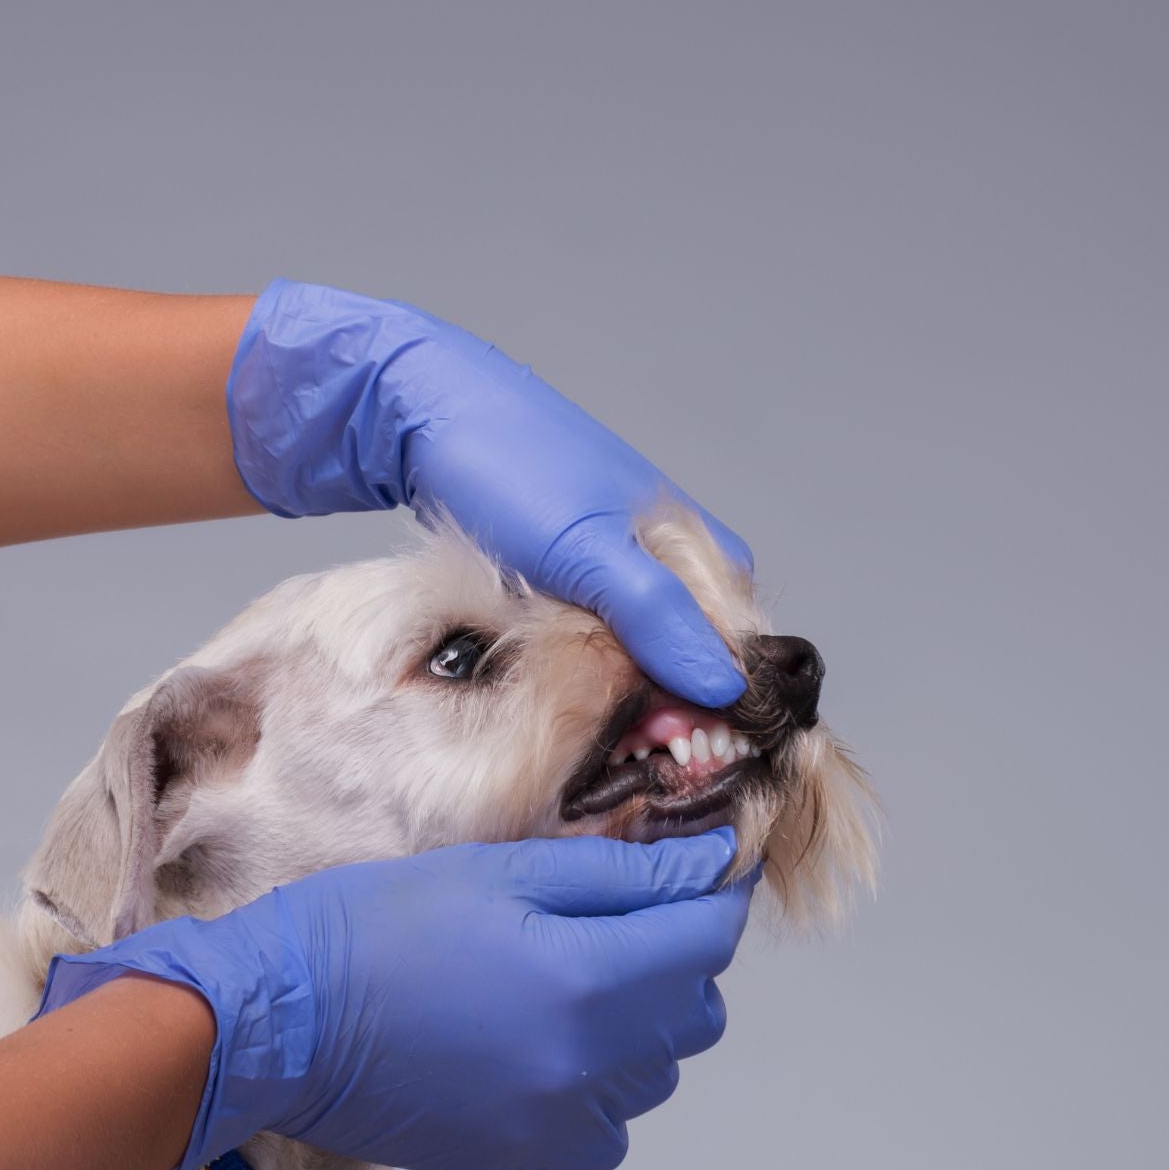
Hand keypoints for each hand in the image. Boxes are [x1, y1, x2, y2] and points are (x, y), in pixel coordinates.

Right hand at [36, 829, 756, 1169]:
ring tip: (566, 984)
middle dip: (677, 957)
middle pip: (696, 1011)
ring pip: (657, 1073)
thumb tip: (708, 868)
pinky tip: (544, 1050)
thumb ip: (616, 872)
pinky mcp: (525, 1159)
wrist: (278, 1024)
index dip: (714, 892)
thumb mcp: (497, 869)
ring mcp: (557, 1120)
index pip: (707, 935)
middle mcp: (587, 1062)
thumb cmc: (370, 931)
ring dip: (640, 1025)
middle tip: (617, 918)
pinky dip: (599, 1090)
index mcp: (584, 976)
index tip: (700, 867)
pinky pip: (608, 1130)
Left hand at [225, 280, 754, 706]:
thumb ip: (655, 617)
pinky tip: (559, 692)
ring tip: (587, 726)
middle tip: (617, 748)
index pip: (737, 662)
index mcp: (705, 553)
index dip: (707, 716)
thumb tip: (726, 688)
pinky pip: (605, 646)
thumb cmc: (509, 468)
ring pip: (647, 664)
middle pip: (693, 670)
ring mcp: (632, 573)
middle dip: (661, 714)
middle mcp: (682, 566)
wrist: (431, 414)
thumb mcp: (584, 551)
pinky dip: (588, 675)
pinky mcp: (586, 581)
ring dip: (622, 701)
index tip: (665, 754)